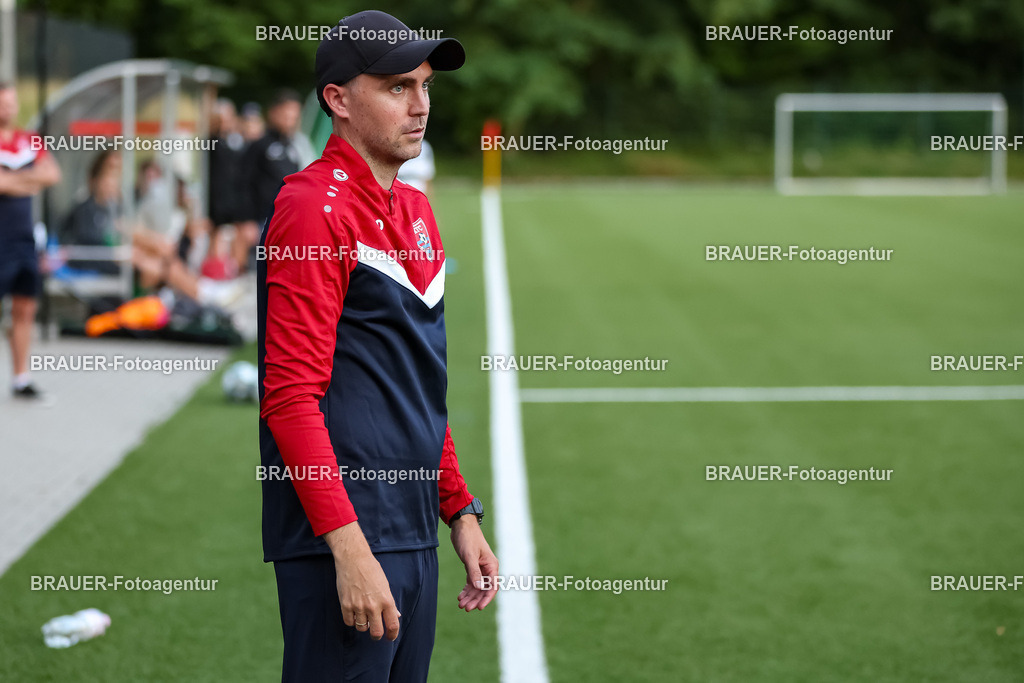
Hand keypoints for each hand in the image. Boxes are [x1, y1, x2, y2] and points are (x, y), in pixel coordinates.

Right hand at [324, 522, 400, 640]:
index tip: (390, 637)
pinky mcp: (345, 605)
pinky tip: (354, 613)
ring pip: (362, 628)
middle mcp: (373, 605)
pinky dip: (352, 620)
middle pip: (376, 633)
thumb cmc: (371, 569)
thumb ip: (390, 602)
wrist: (353, 559)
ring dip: (363, 625)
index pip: (392, 625)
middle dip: (377, 635)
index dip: (392, 634)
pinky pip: (349, 622)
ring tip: (363, 616)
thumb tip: (395, 615)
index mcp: (386, 600)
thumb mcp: (385, 585)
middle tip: (376, 633)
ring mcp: (358, 606)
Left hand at [450, 516, 498, 610]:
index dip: (486, 598)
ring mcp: (480, 568)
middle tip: (465, 608)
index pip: (493, 586)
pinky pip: (471, 582)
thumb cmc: (467, 538)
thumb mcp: (469, 556)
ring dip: (470, 596)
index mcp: (491, 565)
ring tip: (461, 605)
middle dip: (475, 599)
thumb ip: (474, 572)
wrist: (461, 525)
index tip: (479, 607)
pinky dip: (466, 590)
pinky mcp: (472, 567)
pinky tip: (460, 596)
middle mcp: (488, 568)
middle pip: (484, 589)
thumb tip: (479, 588)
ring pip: (477, 587)